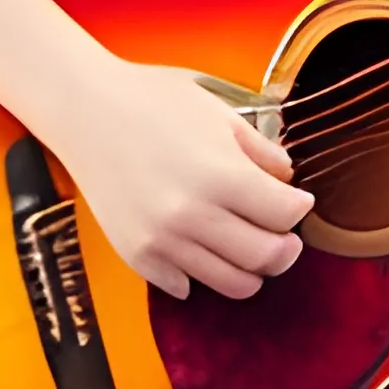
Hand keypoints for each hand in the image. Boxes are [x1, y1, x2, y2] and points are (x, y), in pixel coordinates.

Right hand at [52, 60, 315, 300]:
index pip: (286, 215)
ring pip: (231, 284)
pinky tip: (204, 247)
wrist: (88, 112)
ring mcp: (162, 241)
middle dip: (286, 248)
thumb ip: (261, 151)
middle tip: (287, 235)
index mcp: (221, 175)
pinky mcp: (136, 256)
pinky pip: (184, 287)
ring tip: (250, 245)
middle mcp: (192, 216)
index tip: (299, 201)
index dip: (300, 208)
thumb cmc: (155, 101)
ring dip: (251, 269)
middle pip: (266, 258)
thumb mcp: (221, 113)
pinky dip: (203, 274)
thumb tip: (287, 181)